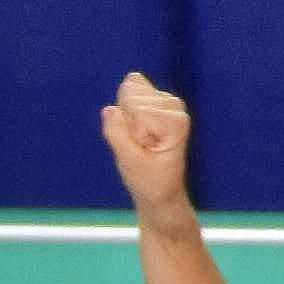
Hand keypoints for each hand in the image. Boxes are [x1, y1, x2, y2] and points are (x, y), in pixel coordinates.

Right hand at [101, 70, 195, 217]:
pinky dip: (128, 113)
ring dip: (128, 118)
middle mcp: (173, 104)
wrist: (160, 193)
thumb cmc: (149, 182)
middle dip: (128, 122)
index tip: (143, 150)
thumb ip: (118, 135)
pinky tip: (140, 133)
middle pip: (130, 92)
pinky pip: (128, 92)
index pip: (133, 106)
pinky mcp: (156, 101)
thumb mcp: (130, 163)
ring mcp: (166, 101)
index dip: (130, 130)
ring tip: (142, 142)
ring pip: (128, 90)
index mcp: (174, 119)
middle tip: (141, 146)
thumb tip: (109, 110)